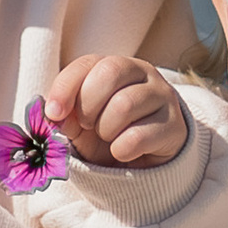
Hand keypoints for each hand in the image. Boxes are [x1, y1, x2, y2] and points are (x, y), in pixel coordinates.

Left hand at [41, 53, 190, 174]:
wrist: (145, 162)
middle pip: (110, 72)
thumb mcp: (80, 124)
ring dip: (106, 129)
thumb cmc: (108, 134)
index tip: (54, 114)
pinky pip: (138, 136)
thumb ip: (64, 116)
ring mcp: (163, 96)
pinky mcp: (175, 125)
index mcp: (116, 65)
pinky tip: (123, 152)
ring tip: (108, 137)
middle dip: (88, 105)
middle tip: (87, 125)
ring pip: (124, 104)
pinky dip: (121, 150)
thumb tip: (52, 115)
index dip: (65, 88)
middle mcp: (143, 72)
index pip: (86, 64)